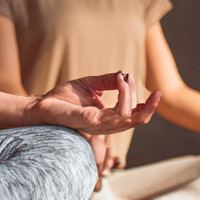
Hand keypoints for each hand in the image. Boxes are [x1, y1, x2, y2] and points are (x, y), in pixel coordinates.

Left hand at [29, 71, 159, 135]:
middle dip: (148, 106)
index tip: (157, 92)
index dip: (148, 107)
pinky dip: (123, 95)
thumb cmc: (64, 97)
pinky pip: (116, 113)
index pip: (135, 117)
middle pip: (137, 120)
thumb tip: (124, 74)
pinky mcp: (91, 121)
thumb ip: (108, 81)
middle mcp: (107, 125)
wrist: (42, 104)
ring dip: (132, 95)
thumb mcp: (90, 85)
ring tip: (127, 78)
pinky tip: (120, 81)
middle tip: (156, 92)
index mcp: (109, 118)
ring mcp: (100, 125)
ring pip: (129, 116)